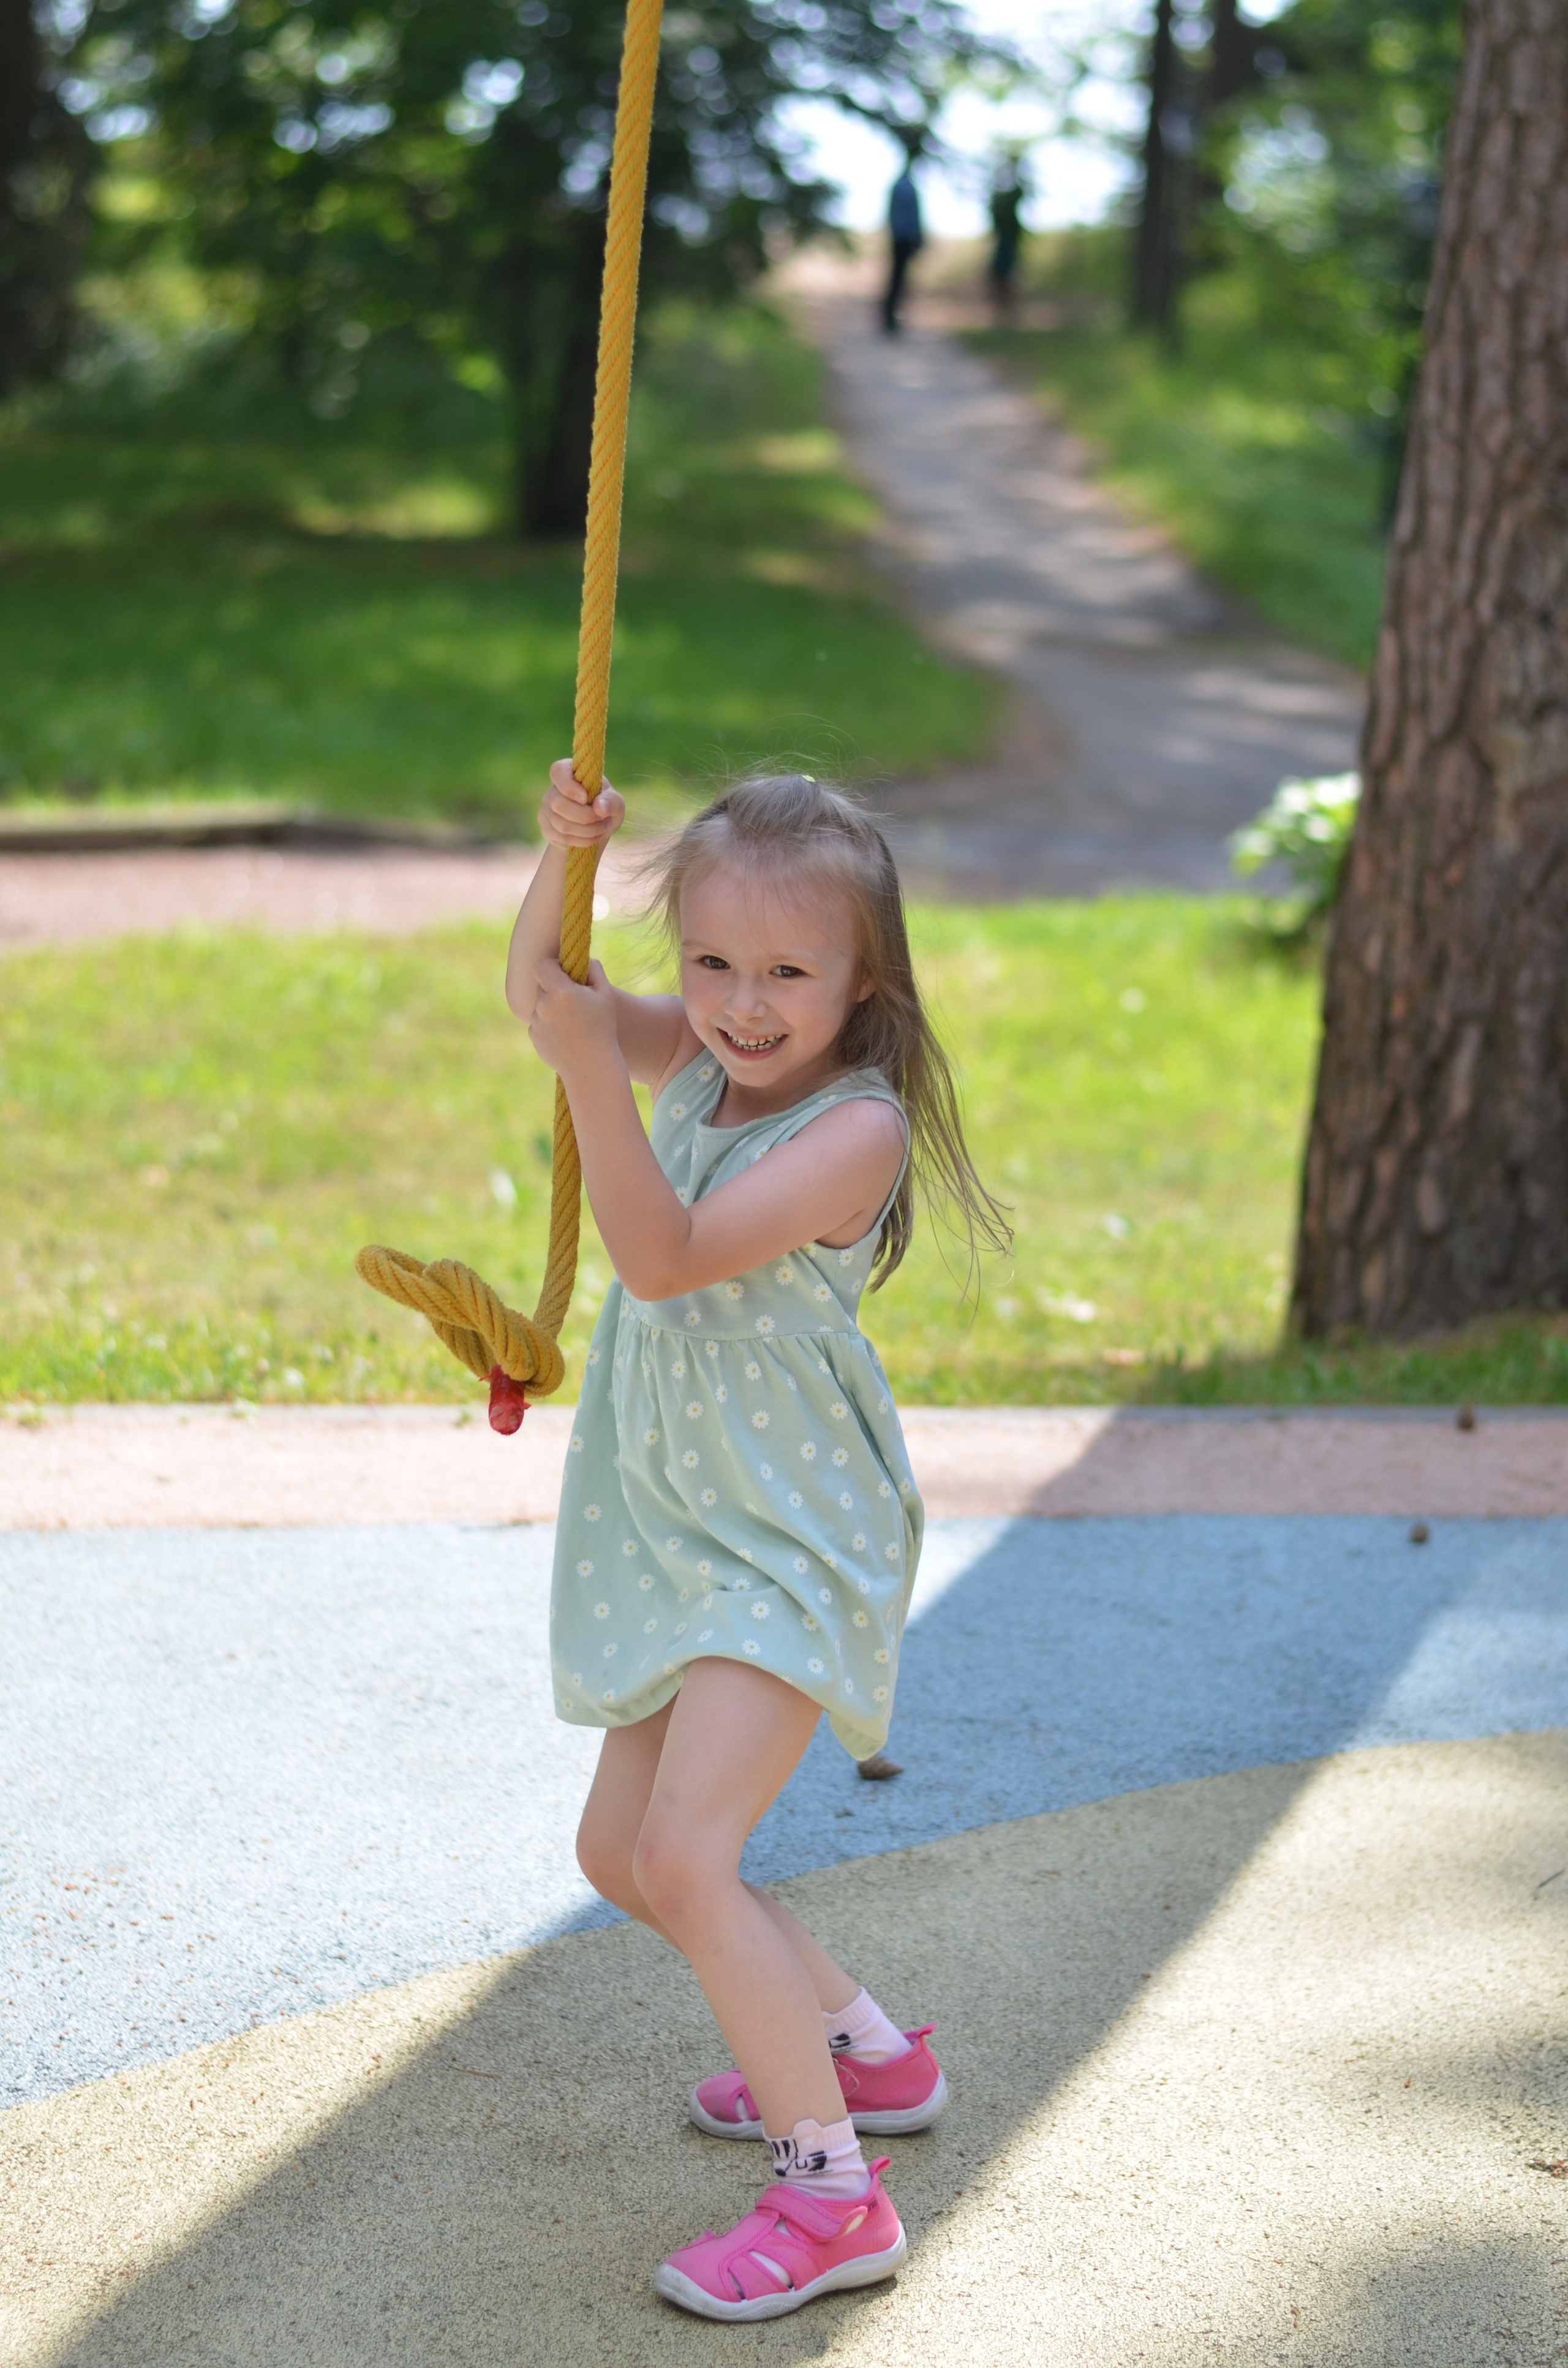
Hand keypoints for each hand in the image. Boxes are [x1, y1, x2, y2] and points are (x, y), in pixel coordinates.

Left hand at [528, 956, 620, 1078]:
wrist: (591, 1067)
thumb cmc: (603, 1028)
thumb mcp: (606, 995)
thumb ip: (595, 970)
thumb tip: (585, 959)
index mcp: (560, 991)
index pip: (541, 965)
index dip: (551, 966)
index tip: (563, 973)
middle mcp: (544, 1005)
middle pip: (542, 985)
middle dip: (554, 988)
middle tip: (574, 1000)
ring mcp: (537, 1021)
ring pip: (541, 1004)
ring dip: (552, 1007)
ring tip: (573, 1022)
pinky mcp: (534, 1036)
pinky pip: (539, 1022)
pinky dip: (549, 1024)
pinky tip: (567, 1035)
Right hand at [538, 757, 624, 851]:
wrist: (595, 829)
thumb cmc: (606, 808)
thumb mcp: (616, 803)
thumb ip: (612, 801)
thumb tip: (599, 806)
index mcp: (568, 772)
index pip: (558, 771)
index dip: (570, 786)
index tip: (586, 798)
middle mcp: (553, 789)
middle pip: (558, 803)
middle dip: (585, 816)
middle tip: (602, 818)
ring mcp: (546, 809)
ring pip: (561, 824)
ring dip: (587, 830)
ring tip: (602, 828)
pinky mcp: (546, 828)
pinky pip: (561, 837)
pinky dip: (581, 840)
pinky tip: (592, 837)